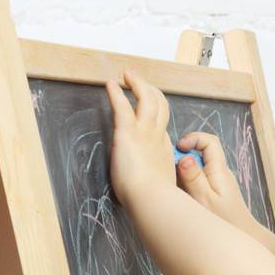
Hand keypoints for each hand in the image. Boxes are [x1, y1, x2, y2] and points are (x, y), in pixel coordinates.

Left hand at [104, 67, 176, 207]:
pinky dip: (116, 93)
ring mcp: (145, 132)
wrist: (152, 199)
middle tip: (138, 81)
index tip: (147, 106)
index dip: (155, 112)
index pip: (161, 123)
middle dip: (150, 89)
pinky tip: (110, 84)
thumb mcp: (160, 185)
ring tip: (128, 75)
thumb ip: (156, 178)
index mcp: (163, 149)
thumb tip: (151, 183)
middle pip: (160, 104)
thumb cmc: (154, 199)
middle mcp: (156, 136)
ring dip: (138, 83)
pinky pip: (122, 106)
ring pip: (147, 98)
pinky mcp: (128, 133)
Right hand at [173, 128, 252, 229]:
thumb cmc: (225, 222)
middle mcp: (220, 173)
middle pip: (201, 153)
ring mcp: (218, 182)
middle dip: (184, 157)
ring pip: (198, 167)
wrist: (244, 236)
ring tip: (176, 186)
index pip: (209, 142)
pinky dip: (188, 183)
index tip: (179, 148)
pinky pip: (199, 180)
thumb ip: (194, 178)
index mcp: (219, 170)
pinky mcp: (215, 192)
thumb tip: (184, 157)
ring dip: (184, 172)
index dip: (193, 139)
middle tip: (171, 171)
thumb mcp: (205, 200)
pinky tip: (183, 196)